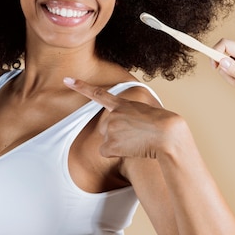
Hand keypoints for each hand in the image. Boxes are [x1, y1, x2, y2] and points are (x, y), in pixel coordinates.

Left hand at [63, 77, 186, 159]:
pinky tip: (130, 150)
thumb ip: (131, 117)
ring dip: (120, 145)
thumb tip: (120, 132)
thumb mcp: (148, 113)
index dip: (80, 86)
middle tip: (137, 135)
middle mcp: (112, 115)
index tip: (67, 80)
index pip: (97, 94)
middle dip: (117, 135)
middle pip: (105, 129)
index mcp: (122, 104)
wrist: (168, 135)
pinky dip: (116, 154)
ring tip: (138, 142)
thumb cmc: (166, 127)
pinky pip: (106, 152)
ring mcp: (110, 128)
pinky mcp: (109, 143)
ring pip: (107, 142)